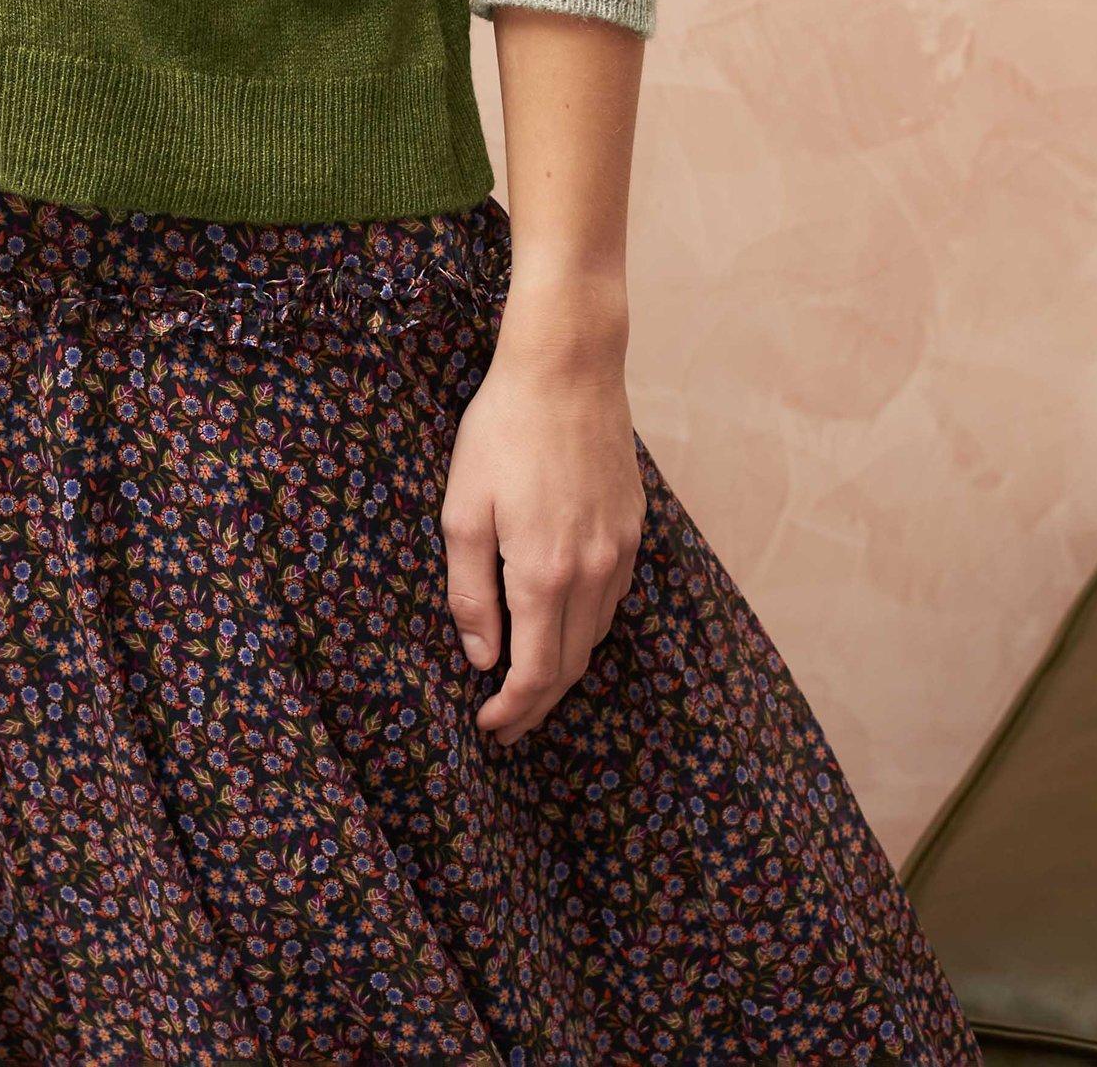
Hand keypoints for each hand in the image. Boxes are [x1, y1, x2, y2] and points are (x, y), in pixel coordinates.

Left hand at [440, 332, 645, 745]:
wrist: (567, 367)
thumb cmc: (503, 431)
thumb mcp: (463, 508)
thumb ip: (470, 591)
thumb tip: (482, 657)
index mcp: (544, 573)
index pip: (536, 672)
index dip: (514, 710)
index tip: (489, 728)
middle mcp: (592, 571)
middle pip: (570, 665)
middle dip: (537, 703)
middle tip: (505, 725)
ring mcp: (620, 550)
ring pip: (594, 635)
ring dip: (562, 666)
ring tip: (527, 678)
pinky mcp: (633, 528)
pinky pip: (611, 598)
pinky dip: (585, 625)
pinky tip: (560, 620)